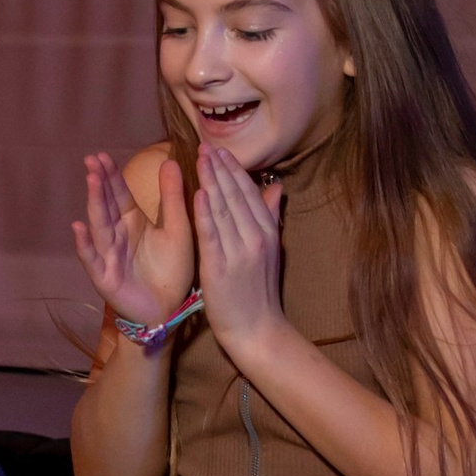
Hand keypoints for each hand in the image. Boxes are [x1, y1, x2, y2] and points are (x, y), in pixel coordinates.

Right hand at [72, 152, 193, 326]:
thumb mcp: (178, 229)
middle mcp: (117, 235)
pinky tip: (79, 229)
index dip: (111, 176)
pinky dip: (85, 245)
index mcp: (133, 223)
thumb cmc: (172, 270)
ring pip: (99, 226)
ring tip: (91, 181)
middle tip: (91, 159)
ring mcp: (108, 256)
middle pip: (105, 205)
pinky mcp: (105, 277)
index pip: (119, 195)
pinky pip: (92, 259)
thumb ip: (173, 198)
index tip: (102, 155)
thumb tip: (169, 161)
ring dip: (94, 203)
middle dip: (99, 183)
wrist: (171, 309)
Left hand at [192, 147, 284, 350]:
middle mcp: (255, 238)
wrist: (257, 330)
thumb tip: (276, 187)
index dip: (233, 169)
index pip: (249, 192)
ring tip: (200, 159)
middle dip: (220, 168)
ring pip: (223, 209)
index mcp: (267, 232)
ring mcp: (239, 252)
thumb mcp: (271, 251)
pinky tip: (199, 193)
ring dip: (211, 181)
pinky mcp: (220, 268)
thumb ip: (270, 217)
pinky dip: (206, 212)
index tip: (220, 150)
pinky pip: (212, 235)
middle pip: (235, 195)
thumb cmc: (259, 292)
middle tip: (205, 145)